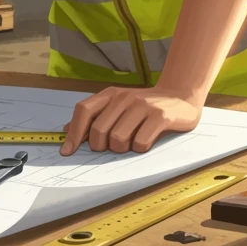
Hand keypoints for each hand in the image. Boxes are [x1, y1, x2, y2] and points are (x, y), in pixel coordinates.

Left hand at [59, 86, 202, 155]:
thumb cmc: (145, 107)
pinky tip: (146, 141)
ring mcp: (143, 106)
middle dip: (102, 147)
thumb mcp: (118, 106)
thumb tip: (65, 131)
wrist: (180, 96)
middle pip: (98, 131)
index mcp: (111, 94)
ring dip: (123, 149)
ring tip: (132, 141)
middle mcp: (124, 97)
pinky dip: (140, 149)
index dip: (73, 133)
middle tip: (114, 146)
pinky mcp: (160, 116)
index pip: (83, 110)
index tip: (68, 151)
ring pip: (117, 140)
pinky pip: (140, 143)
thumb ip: (95, 117)